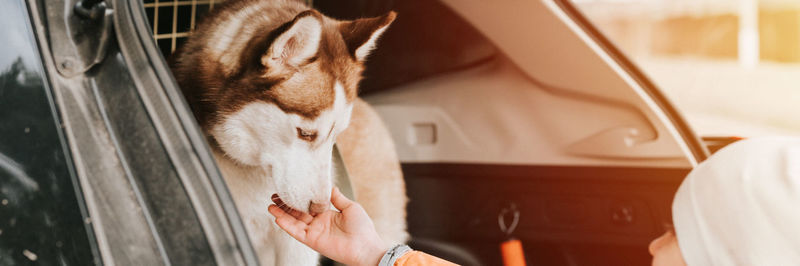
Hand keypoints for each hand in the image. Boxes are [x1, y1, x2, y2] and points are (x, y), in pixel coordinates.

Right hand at [268, 187, 388, 265]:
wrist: (365, 246)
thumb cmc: (362, 228)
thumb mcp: (350, 206)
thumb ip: (337, 197)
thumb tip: (329, 185)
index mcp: (327, 214)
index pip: (308, 205)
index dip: (299, 198)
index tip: (290, 189)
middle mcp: (319, 223)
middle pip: (298, 213)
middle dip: (286, 205)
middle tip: (275, 196)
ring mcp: (314, 232)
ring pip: (294, 222)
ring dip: (282, 214)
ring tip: (270, 206)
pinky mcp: (312, 240)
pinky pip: (297, 232)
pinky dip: (287, 226)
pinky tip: (278, 218)